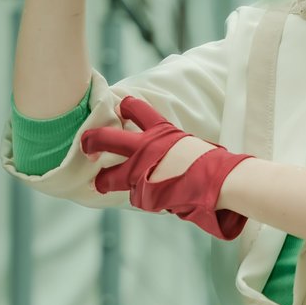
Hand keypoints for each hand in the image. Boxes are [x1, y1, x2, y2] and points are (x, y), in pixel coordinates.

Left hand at [80, 96, 251, 239]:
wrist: (220, 182)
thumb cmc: (210, 164)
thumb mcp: (186, 144)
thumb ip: (167, 145)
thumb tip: (157, 151)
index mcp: (160, 131)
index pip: (134, 108)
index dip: (124, 106)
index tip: (119, 108)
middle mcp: (145, 148)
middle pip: (106, 138)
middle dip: (91, 140)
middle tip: (85, 144)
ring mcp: (140, 172)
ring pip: (110, 177)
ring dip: (104, 181)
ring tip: (100, 183)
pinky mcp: (143, 195)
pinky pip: (135, 196)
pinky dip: (143, 197)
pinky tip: (153, 198)